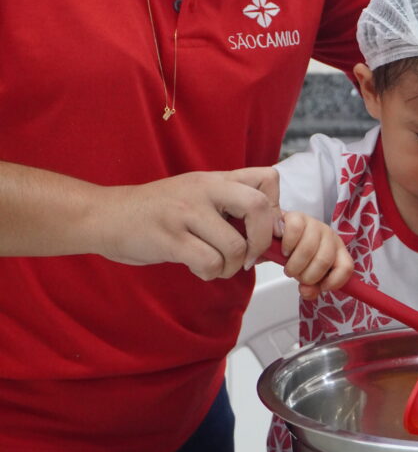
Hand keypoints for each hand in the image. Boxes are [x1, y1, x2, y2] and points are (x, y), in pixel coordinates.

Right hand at [92, 167, 282, 280]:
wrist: (107, 215)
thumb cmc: (156, 210)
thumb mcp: (195, 193)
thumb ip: (229, 203)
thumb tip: (270, 231)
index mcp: (215, 178)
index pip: (268, 178)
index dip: (276, 207)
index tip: (264, 228)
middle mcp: (204, 190)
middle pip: (259, 207)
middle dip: (263, 240)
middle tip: (249, 256)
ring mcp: (186, 213)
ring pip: (235, 246)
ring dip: (232, 266)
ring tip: (216, 265)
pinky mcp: (170, 238)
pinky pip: (209, 263)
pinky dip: (210, 274)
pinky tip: (197, 268)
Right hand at [279, 211, 353, 298]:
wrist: (278, 235)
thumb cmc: (296, 255)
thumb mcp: (307, 274)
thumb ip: (310, 288)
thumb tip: (307, 291)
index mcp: (337, 251)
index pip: (346, 267)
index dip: (334, 282)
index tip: (320, 287)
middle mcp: (329, 236)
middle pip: (324, 261)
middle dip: (307, 276)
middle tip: (298, 276)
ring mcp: (314, 224)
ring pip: (308, 249)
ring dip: (294, 265)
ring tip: (289, 267)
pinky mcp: (298, 217)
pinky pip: (295, 232)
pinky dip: (287, 246)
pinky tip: (285, 251)